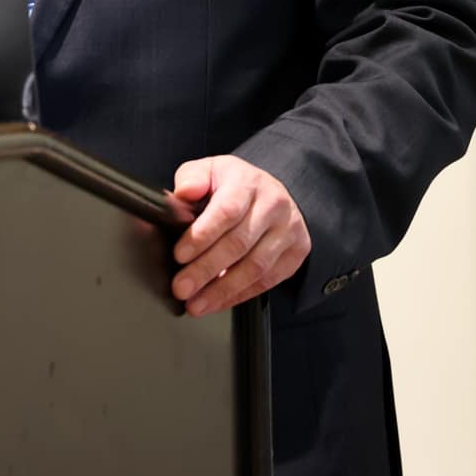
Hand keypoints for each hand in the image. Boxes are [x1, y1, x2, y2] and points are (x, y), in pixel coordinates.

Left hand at [165, 155, 309, 316]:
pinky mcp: (296, 253)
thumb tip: (183, 193)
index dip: (201, 236)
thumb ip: (191, 179)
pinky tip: (217, 302)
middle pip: (239, 244)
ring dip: (222, 290)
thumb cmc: (232, 185)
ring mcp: (289, 230)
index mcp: (247, 182)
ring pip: (255, 268)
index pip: (226, 211)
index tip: (179, 255)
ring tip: (195, 304)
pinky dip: (239, 296)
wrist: (270, 192)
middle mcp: (273, 205)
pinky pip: (267, 281)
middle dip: (205, 270)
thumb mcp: (208, 171)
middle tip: (180, 288)